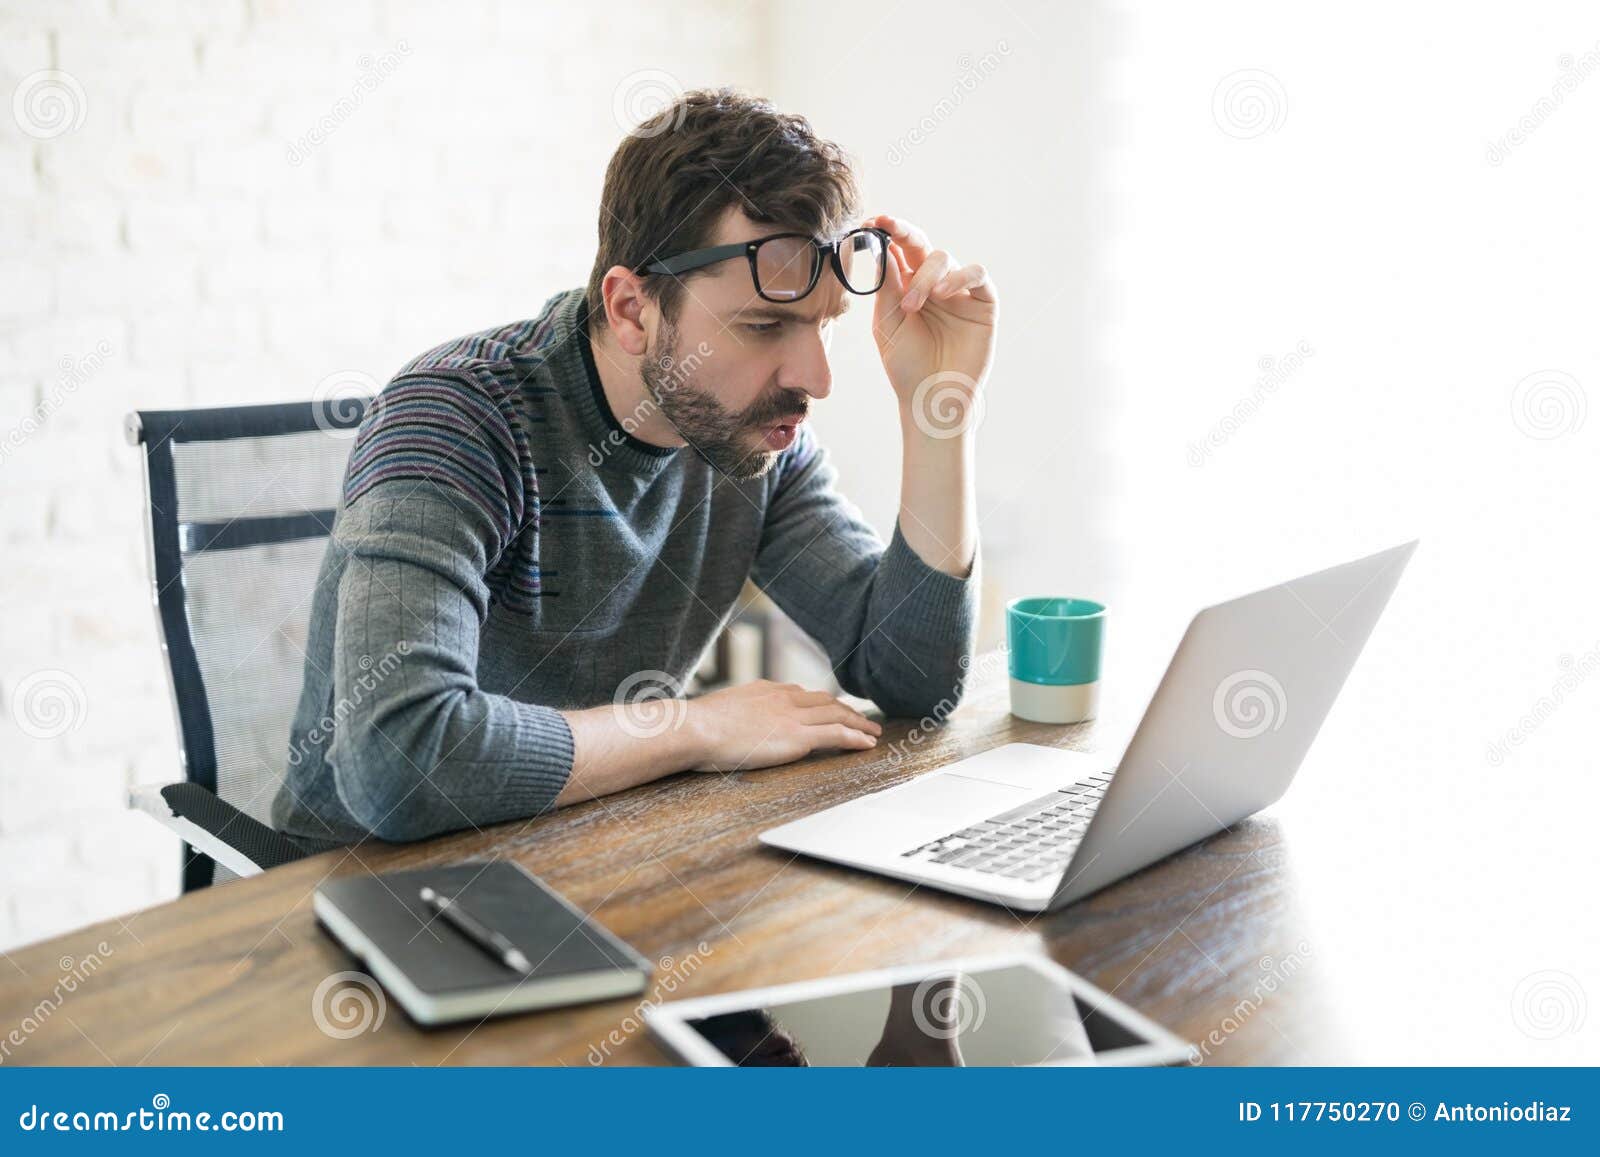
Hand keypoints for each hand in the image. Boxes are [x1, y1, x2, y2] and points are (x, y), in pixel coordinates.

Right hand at [685, 680, 881, 772]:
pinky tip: (868, 743)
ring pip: (837, 715)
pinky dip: (856, 737)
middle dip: (846, 709)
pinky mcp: (797, 737)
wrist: (697, 728)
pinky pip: (836, 735)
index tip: (831, 707)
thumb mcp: (719, 711)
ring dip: (859, 723)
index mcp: (765, 689)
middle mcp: (783, 697)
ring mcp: (792, 716)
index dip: (821, 701)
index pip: (801, 693)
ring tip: (873, 731)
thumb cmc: (698, 726)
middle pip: (825, 701)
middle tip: (862, 717)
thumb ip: (735, 713)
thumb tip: (728, 723)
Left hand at [868, 214, 997, 415]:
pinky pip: (976, 274)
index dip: (888, 232)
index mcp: (907, 286)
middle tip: (887, 229)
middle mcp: (933, 284)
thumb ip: (887, 287)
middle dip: (903, 234)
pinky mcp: (983, 303)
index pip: (899, 250)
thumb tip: (882, 247)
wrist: (932, 398)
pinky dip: (959, 277)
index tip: (872, 221)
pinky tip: (942, 293)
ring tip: (913, 305)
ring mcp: (959, 292)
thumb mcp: (887, 324)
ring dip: (925, 274)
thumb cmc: (907, 366)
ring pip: (945, 258)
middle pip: (921, 245)